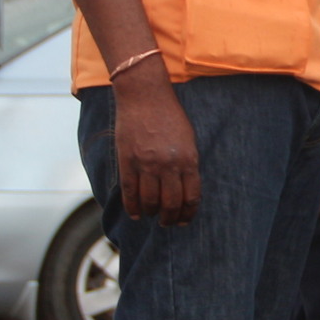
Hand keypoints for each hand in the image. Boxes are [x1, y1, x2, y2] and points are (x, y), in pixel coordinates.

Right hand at [113, 69, 199, 225]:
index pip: (191, 196)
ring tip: (152, 216)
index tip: (184, 220)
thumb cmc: (170, 116)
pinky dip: (133, 206)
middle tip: (167, 222)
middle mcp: (169, 165)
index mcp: (188, 159)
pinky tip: (136, 213)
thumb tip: (185, 189)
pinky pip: (130, 191)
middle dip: (170, 218)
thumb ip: (187, 164)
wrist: (145, 97)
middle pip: (170, 203)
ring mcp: (147, 164)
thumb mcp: (188, 140)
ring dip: (152, 213)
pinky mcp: (127, 161)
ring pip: (150, 201)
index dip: (188, 213)